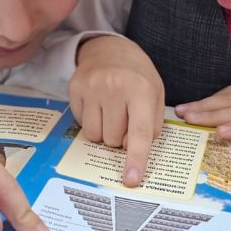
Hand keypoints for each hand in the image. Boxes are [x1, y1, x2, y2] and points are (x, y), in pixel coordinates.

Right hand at [70, 36, 164, 186]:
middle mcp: (115, 87)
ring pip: (94, 136)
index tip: (131, 180)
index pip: (139, 133)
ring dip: (104, 133)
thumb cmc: (137, 77)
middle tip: (124, 118)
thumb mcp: (156, 95)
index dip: (136, 159)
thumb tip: (133, 150)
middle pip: (113, 140)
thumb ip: (151, 125)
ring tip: (111, 112)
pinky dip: (91, 121)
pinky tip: (98, 104)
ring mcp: (91, 87)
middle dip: (119, 138)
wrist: (109, 50)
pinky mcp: (74, 89)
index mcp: (142, 90)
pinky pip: (81, 124)